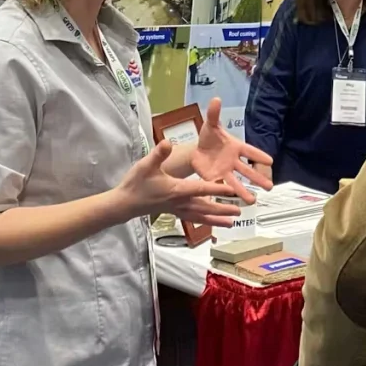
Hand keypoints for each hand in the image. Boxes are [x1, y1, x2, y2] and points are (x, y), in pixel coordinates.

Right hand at [116, 140, 241, 226]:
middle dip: (223, 209)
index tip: (232, 190)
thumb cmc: (135, 183)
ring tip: (233, 222)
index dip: (216, 189)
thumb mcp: (145, 165)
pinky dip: (205, 221)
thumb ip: (158, 154)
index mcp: (176, 189)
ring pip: (201, 216)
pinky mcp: (174, 212)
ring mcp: (178, 209)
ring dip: (217, 219)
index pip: (200, 189)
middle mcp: (180, 202)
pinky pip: (194, 218)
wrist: (125, 203)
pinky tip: (214, 223)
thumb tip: (168, 142)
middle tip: (240, 210)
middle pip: (205, 207)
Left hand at [191, 99, 273, 202]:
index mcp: (235, 147)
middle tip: (269, 187)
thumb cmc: (208, 138)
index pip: (249, 151)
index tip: (271, 161)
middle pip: (248, 171)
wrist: (196, 151)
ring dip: (244, 192)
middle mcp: (233, 161)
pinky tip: (233, 203)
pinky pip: (222, 187)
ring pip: (237, 183)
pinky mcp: (215, 179)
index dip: (259, 156)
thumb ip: (214, 114)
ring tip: (253, 201)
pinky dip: (226, 194)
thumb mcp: (210, 125)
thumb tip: (216, 98)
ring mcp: (225, 172)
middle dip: (258, 179)